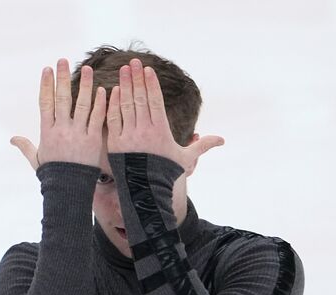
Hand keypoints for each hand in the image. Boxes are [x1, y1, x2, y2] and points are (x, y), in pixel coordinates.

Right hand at [10, 58, 106, 170]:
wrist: (68, 190)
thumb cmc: (52, 175)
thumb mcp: (36, 159)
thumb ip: (25, 146)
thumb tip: (12, 139)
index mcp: (47, 132)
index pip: (45, 103)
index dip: (46, 85)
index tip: (47, 69)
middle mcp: (62, 130)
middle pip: (62, 99)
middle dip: (62, 78)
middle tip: (63, 61)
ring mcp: (78, 134)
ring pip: (82, 104)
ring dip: (84, 85)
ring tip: (87, 69)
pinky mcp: (92, 140)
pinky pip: (97, 119)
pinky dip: (100, 104)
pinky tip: (102, 90)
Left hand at [106, 58, 223, 174]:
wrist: (146, 191)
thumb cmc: (166, 173)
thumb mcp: (186, 159)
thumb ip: (202, 146)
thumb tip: (222, 140)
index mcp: (161, 131)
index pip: (155, 102)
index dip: (151, 84)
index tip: (147, 70)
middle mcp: (144, 131)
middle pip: (140, 99)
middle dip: (136, 79)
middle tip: (133, 62)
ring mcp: (129, 136)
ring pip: (126, 106)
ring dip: (124, 86)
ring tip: (124, 70)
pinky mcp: (115, 143)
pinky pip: (113, 119)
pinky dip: (113, 104)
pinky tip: (113, 91)